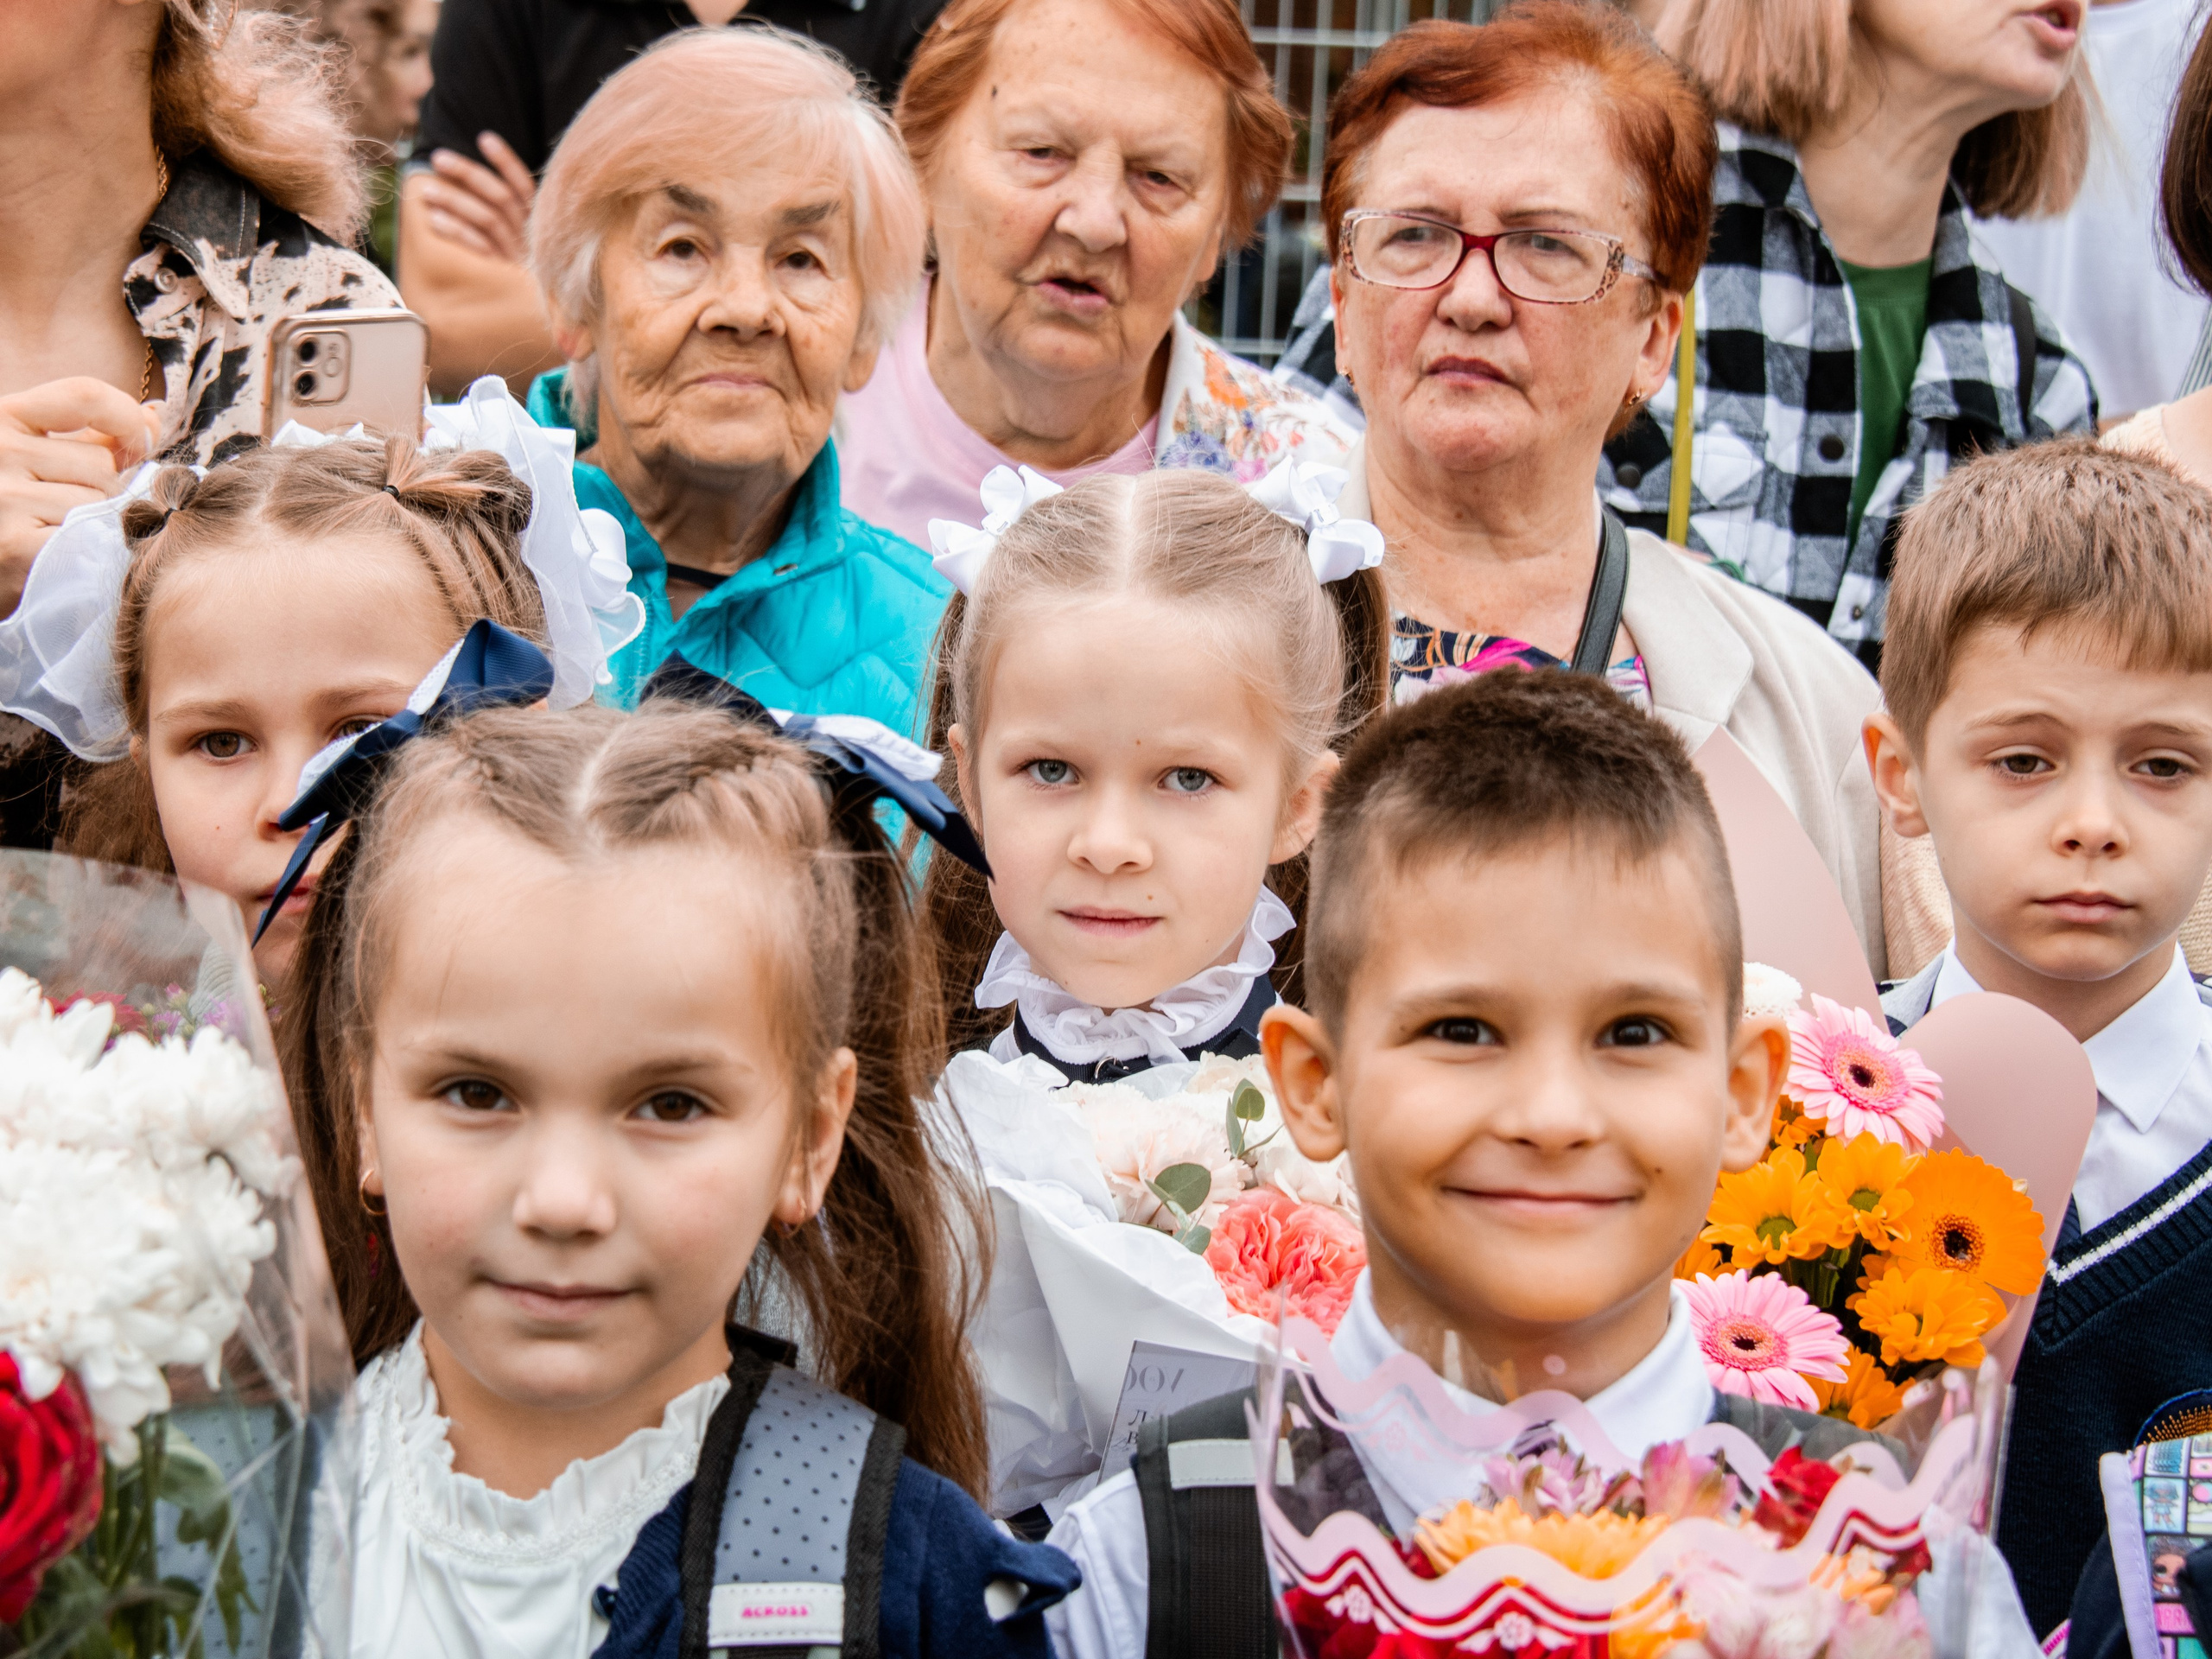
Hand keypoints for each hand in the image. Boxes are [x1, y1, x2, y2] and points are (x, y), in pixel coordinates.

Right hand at [0, 377, 162, 615]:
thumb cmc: (13, 508)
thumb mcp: (37, 458)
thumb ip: (93, 436)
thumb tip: (153, 415)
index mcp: (0, 417)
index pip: (86, 395)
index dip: (128, 420)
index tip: (139, 446)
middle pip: (102, 463)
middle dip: (103, 490)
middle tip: (66, 511)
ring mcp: (4, 498)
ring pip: (101, 505)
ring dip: (95, 525)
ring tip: (58, 536)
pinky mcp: (17, 546)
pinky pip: (92, 540)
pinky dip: (89, 552)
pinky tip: (62, 558)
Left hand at [418, 132, 537, 265]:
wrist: (535, 317)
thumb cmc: (520, 271)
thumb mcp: (521, 238)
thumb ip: (508, 211)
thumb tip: (470, 178)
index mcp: (538, 223)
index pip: (524, 186)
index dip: (506, 162)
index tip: (484, 138)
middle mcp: (530, 237)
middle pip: (500, 197)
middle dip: (468, 173)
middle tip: (438, 158)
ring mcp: (517, 256)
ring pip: (487, 219)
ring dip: (455, 200)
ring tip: (426, 190)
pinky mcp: (503, 276)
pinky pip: (479, 247)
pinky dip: (457, 231)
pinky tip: (435, 220)